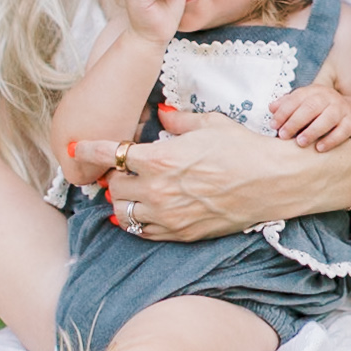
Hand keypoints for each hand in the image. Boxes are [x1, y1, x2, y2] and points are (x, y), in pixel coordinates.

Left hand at [69, 109, 350, 241]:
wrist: (273, 182)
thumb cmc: (243, 148)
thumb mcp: (208, 123)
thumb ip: (177, 122)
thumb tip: (161, 116)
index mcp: (159, 158)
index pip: (108, 154)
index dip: (89, 149)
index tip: (77, 147)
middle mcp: (157, 191)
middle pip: (113, 186)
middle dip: (115, 174)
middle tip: (125, 166)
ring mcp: (168, 217)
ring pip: (123, 213)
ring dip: (123, 199)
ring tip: (134, 189)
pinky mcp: (181, 234)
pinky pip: (143, 232)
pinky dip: (138, 221)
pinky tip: (146, 209)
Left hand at [271, 84, 350, 149]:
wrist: (349, 111)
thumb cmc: (319, 110)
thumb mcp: (304, 103)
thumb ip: (287, 105)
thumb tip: (271, 108)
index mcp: (313, 91)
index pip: (297, 98)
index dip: (284, 112)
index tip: (273, 125)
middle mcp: (328, 97)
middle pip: (311, 107)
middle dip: (295, 121)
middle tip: (283, 135)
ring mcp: (341, 109)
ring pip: (328, 118)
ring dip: (312, 131)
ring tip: (300, 142)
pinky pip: (342, 131)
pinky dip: (331, 140)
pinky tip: (319, 148)